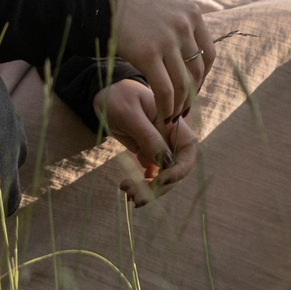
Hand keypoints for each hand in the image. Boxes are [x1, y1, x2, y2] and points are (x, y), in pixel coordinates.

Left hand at [97, 78, 198, 199]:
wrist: (103, 93)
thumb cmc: (117, 96)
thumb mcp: (130, 114)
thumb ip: (148, 136)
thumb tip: (165, 163)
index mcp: (173, 124)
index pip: (187, 153)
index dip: (178, 171)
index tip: (159, 181)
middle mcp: (170, 138)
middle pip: (175, 171)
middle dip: (158, 186)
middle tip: (135, 196)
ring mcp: (160, 147)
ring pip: (163, 177)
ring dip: (148, 190)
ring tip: (127, 193)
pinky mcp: (148, 153)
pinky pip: (151, 175)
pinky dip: (141, 185)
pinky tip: (126, 188)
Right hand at [111, 0, 214, 121]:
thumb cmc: (128, 1)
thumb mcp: (163, 5)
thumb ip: (177, 24)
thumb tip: (184, 50)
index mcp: (192, 14)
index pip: (208, 55)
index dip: (202, 77)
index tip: (192, 89)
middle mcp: (184, 26)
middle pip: (197, 72)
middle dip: (190, 95)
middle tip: (180, 109)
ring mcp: (167, 40)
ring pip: (183, 85)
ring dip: (178, 106)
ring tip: (170, 117)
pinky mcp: (147, 54)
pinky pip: (164, 90)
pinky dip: (165, 107)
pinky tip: (161, 115)